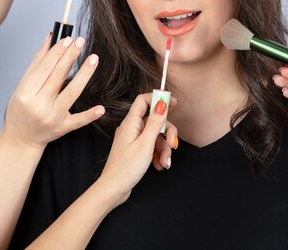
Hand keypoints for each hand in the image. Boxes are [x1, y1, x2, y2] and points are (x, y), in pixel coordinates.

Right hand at [4, 33, 103, 149]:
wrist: (21, 138)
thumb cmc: (21, 108)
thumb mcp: (23, 85)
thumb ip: (38, 61)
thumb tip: (51, 37)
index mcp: (26, 94)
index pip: (44, 69)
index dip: (57, 52)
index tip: (68, 39)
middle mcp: (39, 106)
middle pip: (58, 77)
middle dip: (71, 56)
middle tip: (81, 41)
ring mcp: (52, 118)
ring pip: (71, 94)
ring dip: (84, 75)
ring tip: (94, 58)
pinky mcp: (63, 128)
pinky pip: (78, 121)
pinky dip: (90, 115)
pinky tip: (101, 107)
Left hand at [97, 93, 177, 207]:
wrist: (113, 190)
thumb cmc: (126, 168)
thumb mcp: (146, 144)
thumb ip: (155, 122)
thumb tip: (162, 102)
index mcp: (131, 122)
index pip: (144, 100)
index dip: (159, 98)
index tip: (175, 104)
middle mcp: (132, 128)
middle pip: (155, 120)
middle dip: (167, 133)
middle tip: (174, 146)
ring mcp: (133, 139)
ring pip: (155, 136)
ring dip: (164, 149)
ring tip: (165, 163)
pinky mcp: (135, 149)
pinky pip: (151, 146)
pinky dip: (158, 154)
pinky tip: (159, 165)